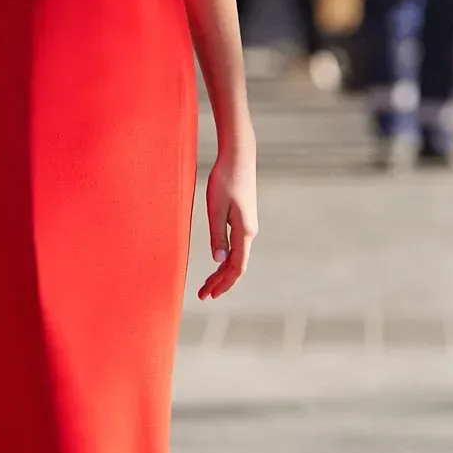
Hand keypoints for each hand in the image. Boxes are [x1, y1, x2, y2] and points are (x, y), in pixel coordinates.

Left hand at [197, 147, 257, 300]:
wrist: (238, 156)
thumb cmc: (225, 179)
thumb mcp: (216, 208)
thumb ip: (217, 235)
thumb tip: (218, 261)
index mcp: (244, 231)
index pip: (236, 267)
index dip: (223, 284)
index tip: (209, 295)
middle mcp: (249, 232)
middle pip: (236, 266)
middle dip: (220, 282)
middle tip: (202, 295)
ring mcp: (247, 226)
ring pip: (236, 257)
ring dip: (222, 272)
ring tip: (206, 285)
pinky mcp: (242, 219)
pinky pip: (235, 246)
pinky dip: (225, 259)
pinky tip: (216, 264)